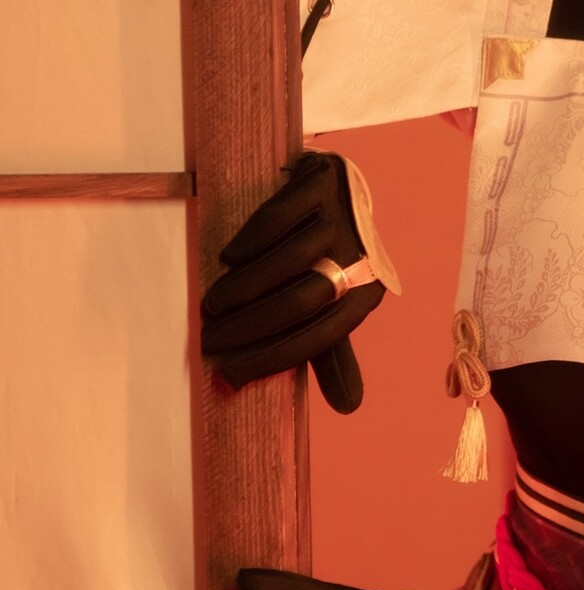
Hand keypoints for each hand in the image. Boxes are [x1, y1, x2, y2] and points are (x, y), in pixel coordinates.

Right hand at [201, 152, 389, 413]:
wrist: (341, 186)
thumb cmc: (329, 256)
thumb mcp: (336, 302)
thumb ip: (334, 351)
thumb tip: (349, 408)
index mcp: (369, 293)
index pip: (321, 338)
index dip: (272, 360)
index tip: (228, 374)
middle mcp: (363, 255)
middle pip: (302, 301)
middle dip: (250, 327)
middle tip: (209, 338)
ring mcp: (344, 215)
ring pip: (288, 260)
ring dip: (243, 287)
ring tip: (213, 304)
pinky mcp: (323, 181)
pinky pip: (280, 217)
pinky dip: (250, 241)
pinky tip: (229, 257)